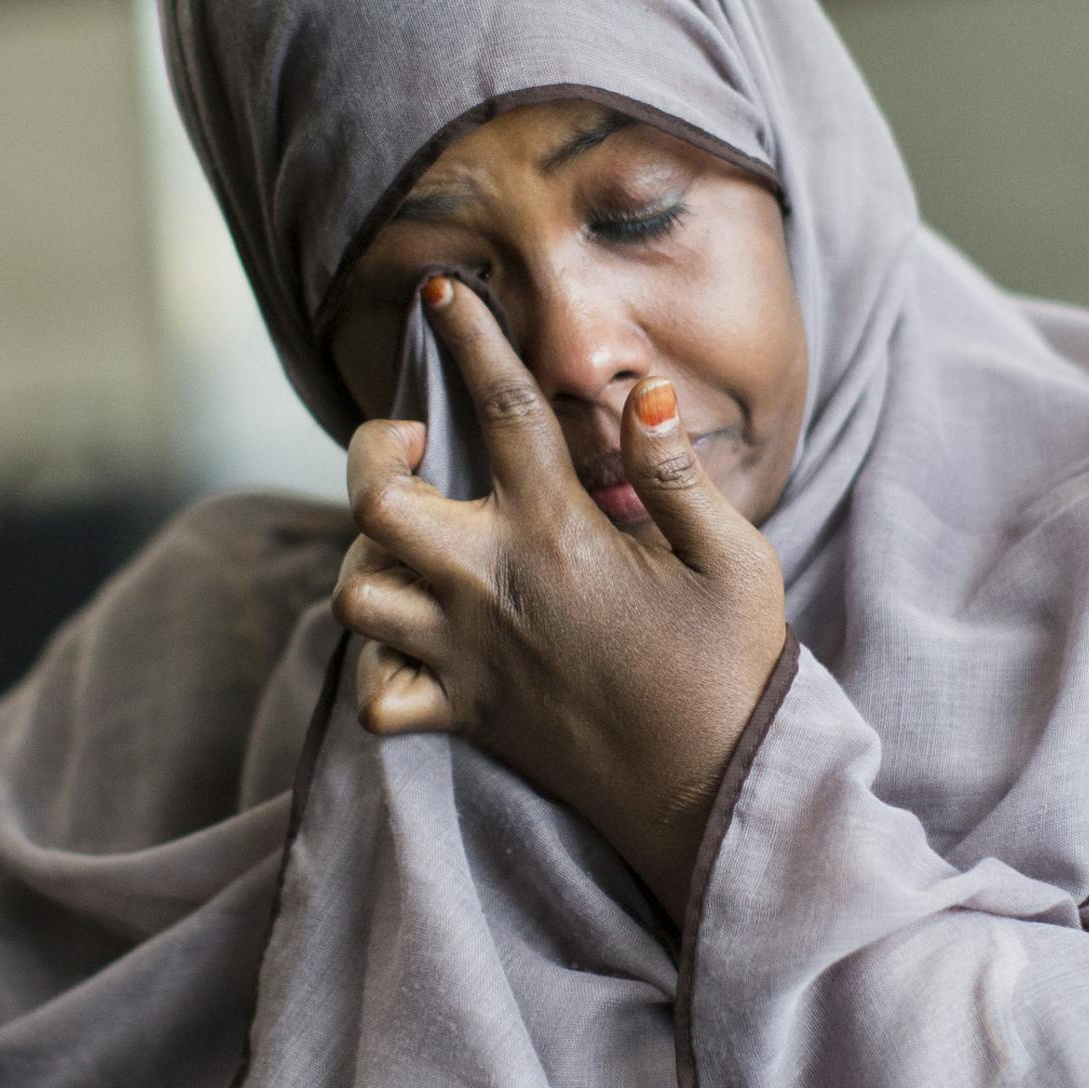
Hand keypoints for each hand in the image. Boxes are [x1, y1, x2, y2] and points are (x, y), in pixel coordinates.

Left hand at [331, 275, 788, 922]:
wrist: (709, 794)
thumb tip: (641, 394)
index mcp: (560, 535)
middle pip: (375, 503)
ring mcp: (468, 657)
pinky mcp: (465, 716)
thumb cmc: (729, 670)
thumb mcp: (733, 560)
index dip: (469, 339)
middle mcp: (494, 589)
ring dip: (364, 558)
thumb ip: (676, 474)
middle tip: (411, 446)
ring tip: (404, 543)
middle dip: (372, 454)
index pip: (503, 409)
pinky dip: (374, 670)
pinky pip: (375, 698)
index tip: (443, 294)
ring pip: (355, 594)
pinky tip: (409, 646)